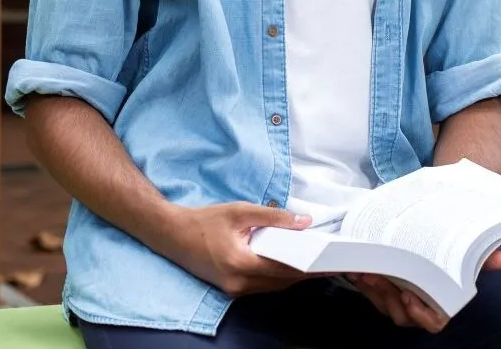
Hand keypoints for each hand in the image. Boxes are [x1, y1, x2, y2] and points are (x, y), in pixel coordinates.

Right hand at [163, 202, 312, 296]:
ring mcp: (234, 290)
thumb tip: (304, 221)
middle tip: (327, 259)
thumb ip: (274, 217)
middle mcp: (238, 284)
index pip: (285, 269)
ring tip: (312, 259)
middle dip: (305, 271)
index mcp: (241, 264)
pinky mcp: (230, 289)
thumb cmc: (203, 221)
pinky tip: (286, 262)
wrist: (170, 234)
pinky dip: (276, 275)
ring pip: (273, 286)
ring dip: (291, 274)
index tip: (330, 261)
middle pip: (282, 281)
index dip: (310, 266)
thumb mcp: (240, 212)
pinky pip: (261, 285)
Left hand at [350, 249, 500, 331]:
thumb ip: (482, 259)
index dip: (421, 313)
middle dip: (390, 296)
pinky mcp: (381, 295)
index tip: (410, 294)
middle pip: (402, 314)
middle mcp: (419, 309)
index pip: (434, 321)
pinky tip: (358, 269)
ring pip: (384, 305)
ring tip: (368, 270)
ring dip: (375, 290)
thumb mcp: (463, 255)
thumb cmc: (445, 258)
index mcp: (440, 304)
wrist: (418, 249)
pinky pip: (371, 296)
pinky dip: (364, 283)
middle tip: (382, 276)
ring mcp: (399, 303)